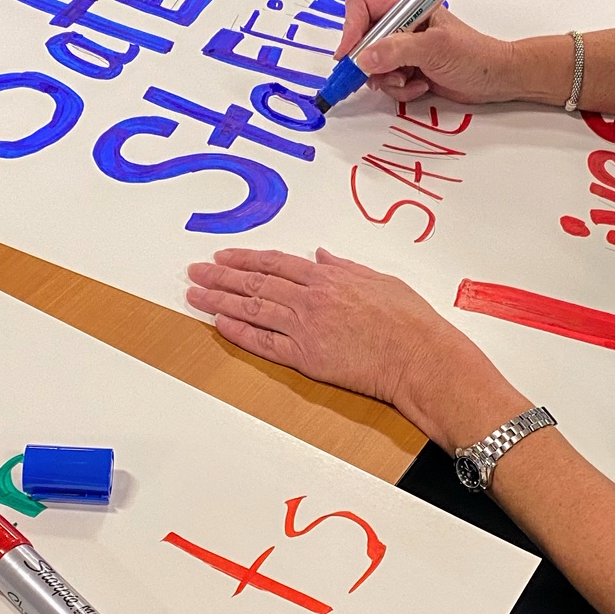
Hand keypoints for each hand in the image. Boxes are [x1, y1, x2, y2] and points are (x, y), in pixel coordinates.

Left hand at [184, 247, 528, 448]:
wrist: (419, 356)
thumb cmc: (409, 320)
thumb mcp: (380, 280)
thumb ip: (345, 267)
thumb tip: (321, 256)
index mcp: (329, 277)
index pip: (275, 264)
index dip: (245, 258)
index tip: (223, 256)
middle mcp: (311, 298)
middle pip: (255, 282)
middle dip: (220, 276)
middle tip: (194, 271)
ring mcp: (305, 328)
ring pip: (252, 309)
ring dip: (219, 300)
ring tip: (194, 294)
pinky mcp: (305, 357)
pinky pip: (262, 342)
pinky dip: (238, 331)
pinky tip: (218, 323)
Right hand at [336, 0, 562, 105]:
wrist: (495, 78)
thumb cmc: (476, 55)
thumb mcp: (435, 48)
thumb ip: (397, 50)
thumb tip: (367, 57)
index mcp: (408, 6)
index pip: (362, 7)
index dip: (351, 29)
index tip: (350, 54)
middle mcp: (401, 24)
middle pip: (361, 38)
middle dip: (369, 62)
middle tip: (381, 74)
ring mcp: (402, 47)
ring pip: (371, 65)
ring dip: (387, 79)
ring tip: (410, 79)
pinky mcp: (406, 68)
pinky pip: (385, 81)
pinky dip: (399, 89)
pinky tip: (421, 85)